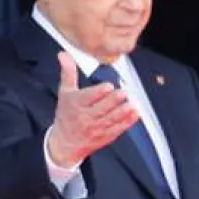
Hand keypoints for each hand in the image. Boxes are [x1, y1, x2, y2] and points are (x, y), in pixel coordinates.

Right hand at [46, 51, 137, 166]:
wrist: (64, 143)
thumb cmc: (66, 115)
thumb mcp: (64, 92)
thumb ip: (68, 72)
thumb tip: (64, 55)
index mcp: (76, 104)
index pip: (87, 98)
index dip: (98, 92)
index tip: (108, 86)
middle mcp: (86, 117)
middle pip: (101, 109)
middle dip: (113, 101)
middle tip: (122, 93)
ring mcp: (96, 128)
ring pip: (111, 119)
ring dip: (122, 112)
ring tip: (131, 104)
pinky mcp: (105, 136)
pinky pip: (117, 129)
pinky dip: (127, 122)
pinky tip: (135, 114)